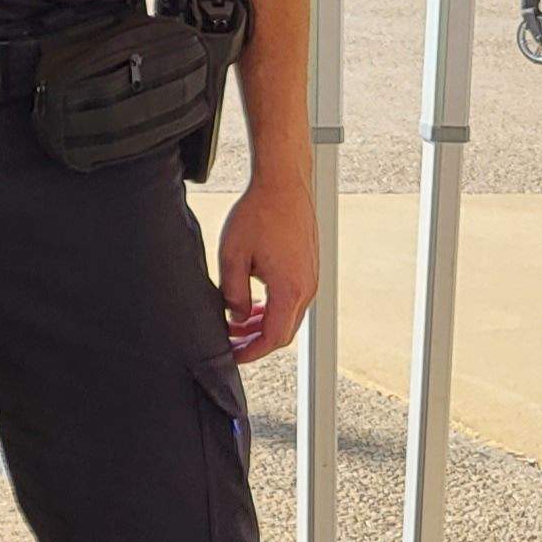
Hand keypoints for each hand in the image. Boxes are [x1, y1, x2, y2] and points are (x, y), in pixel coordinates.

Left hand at [216, 177, 317, 363]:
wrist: (284, 185)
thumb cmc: (259, 214)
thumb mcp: (233, 256)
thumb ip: (233, 293)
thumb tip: (237, 317)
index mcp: (290, 290)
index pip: (273, 337)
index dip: (251, 352)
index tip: (233, 356)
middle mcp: (307, 288)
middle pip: (283, 331)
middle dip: (255, 341)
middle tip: (231, 343)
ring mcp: (311, 278)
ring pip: (288, 316)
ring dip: (263, 324)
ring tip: (236, 324)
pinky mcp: (308, 268)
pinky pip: (292, 299)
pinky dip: (272, 308)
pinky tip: (253, 304)